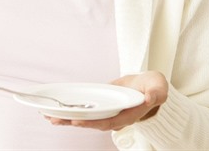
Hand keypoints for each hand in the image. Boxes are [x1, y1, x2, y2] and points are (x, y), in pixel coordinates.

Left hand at [45, 71, 167, 131]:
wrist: (148, 86)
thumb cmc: (154, 87)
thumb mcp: (159, 88)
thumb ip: (155, 93)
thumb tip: (150, 98)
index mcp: (128, 115)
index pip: (107, 121)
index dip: (91, 122)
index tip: (76, 120)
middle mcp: (115, 116)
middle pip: (91, 122)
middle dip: (73, 121)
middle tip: (54, 118)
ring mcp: (107, 111)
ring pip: (85, 118)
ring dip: (67, 118)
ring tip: (49, 116)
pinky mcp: (101, 105)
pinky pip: (85, 109)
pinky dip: (71, 110)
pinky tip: (56, 110)